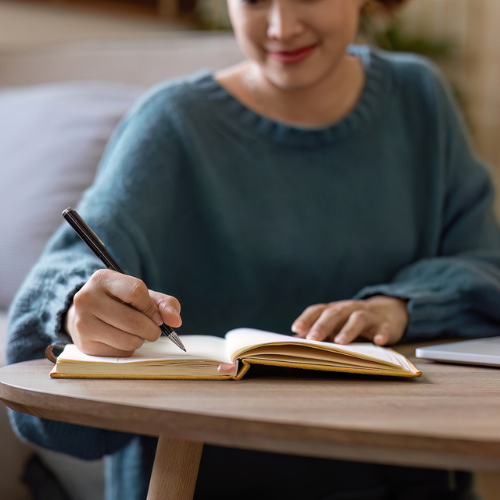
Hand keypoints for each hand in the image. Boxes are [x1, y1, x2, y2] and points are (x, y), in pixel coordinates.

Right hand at [64, 269, 181, 356]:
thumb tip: (176, 321)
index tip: (155, 315)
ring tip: (135, 333)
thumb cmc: (120, 302)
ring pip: (129, 340)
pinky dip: (128, 349)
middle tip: (152, 329)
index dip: (151, 307)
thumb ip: (164, 304)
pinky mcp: (84, 343)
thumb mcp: (142, 295)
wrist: (87, 314)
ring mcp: (82, 322)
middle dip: (152, 329)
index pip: (137, 291)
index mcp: (103, 279)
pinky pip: (120, 352)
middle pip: (134, 320)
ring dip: (141, 340)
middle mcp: (87, 298)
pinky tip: (121, 339)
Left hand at [291, 295, 408, 345]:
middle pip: (335, 313)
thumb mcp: (337, 324)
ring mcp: (369, 315)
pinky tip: (378, 342)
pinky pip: (385, 328)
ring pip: (358, 318)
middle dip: (322, 325)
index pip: (318, 310)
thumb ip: (319, 331)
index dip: (307, 318)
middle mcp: (350, 309)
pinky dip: (382, 334)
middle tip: (312, 338)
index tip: (296, 329)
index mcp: (335, 309)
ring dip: (348, 330)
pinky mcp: (387, 324)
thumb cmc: (354, 321)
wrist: (389, 311)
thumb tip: (295, 341)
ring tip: (340, 342)